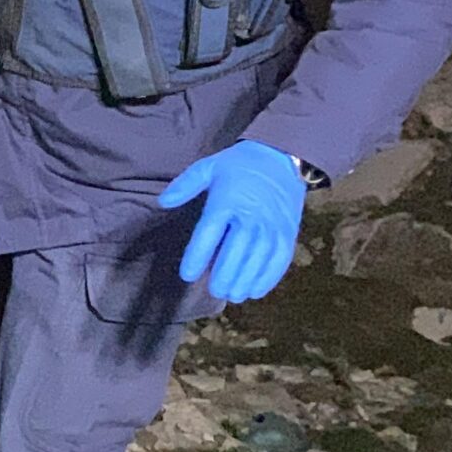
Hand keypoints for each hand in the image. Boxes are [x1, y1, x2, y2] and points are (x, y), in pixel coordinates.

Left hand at [157, 140, 307, 303]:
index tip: (187, 275)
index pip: (209, 233)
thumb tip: (162, 202)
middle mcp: (251, 215)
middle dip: (225, 274)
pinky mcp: (289, 231)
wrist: (282, 157)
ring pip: (259, 258)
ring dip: (247, 280)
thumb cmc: (239, 165)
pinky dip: (270, 277)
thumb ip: (185, 185)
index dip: (197, 256)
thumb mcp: (208, 167)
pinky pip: (281, 258)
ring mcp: (272, 225)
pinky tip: (257, 290)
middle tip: (215, 290)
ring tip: (234, 295)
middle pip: (236, 250)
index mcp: (227, 201)